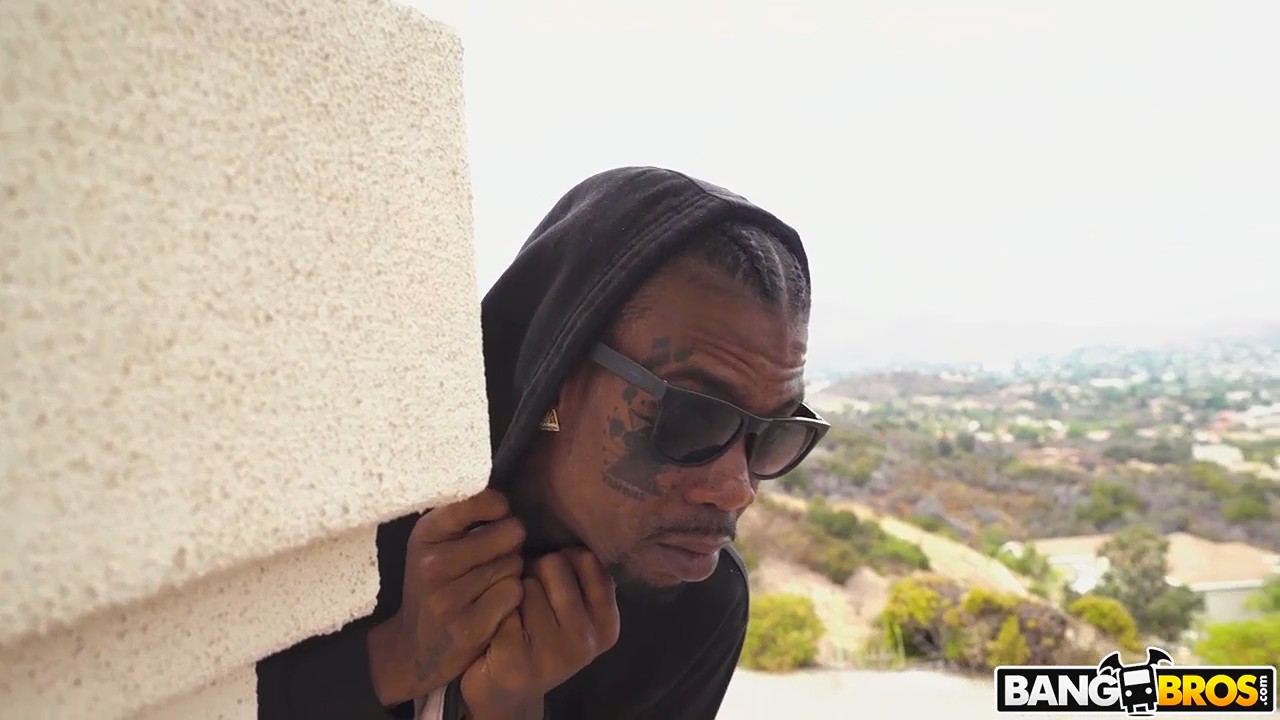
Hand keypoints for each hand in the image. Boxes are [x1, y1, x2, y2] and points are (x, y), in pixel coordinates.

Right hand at [367, 489, 525, 705]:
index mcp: (424, 535)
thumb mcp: (435, 544)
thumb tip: (504, 497)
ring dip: (511, 572)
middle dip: (511, 542)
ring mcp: (448, 599)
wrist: (415, 647)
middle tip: (498, 554)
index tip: (497, 516)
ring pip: (514, 565)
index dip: (499, 507)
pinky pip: (514, 594)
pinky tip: (494, 604)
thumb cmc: (436, 584)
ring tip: (490, 582)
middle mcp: (432, 565)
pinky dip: (511, 598)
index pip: (481, 501)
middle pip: (510, 533)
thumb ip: (464, 515)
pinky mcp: (467, 628)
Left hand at [460, 548, 620, 717]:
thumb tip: (571, 518)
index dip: (561, 560)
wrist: (504, 691)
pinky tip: (495, 627)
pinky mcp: (515, 660)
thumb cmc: (537, 634)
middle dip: (534, 572)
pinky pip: (500, 605)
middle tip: (528, 599)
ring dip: (511, 591)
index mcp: (607, 624)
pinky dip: (492, 609)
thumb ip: (580, 576)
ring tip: (512, 614)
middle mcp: (586, 641)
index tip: (553, 581)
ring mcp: (552, 654)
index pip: (586, 558)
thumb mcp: (572, 609)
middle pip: (553, 564)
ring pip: (524, 584)